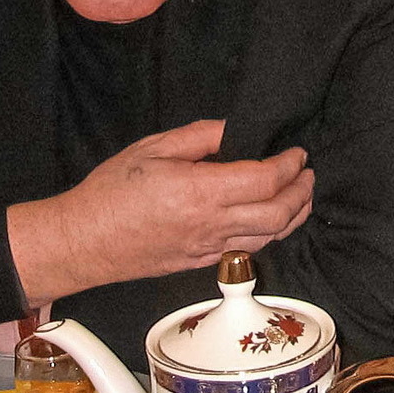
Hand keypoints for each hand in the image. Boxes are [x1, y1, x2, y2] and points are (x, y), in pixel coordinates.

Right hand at [8, 120, 313, 305]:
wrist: (85, 239)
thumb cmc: (112, 191)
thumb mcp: (153, 148)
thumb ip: (200, 137)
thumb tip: (235, 130)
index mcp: (201, 192)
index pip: (264, 180)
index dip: (289, 165)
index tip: (297, 152)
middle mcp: (211, 225)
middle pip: (278, 214)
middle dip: (302, 192)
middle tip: (308, 173)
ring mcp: (208, 249)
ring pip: (269, 238)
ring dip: (293, 216)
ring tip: (301, 196)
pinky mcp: (200, 263)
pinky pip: (247, 250)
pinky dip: (269, 234)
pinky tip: (270, 220)